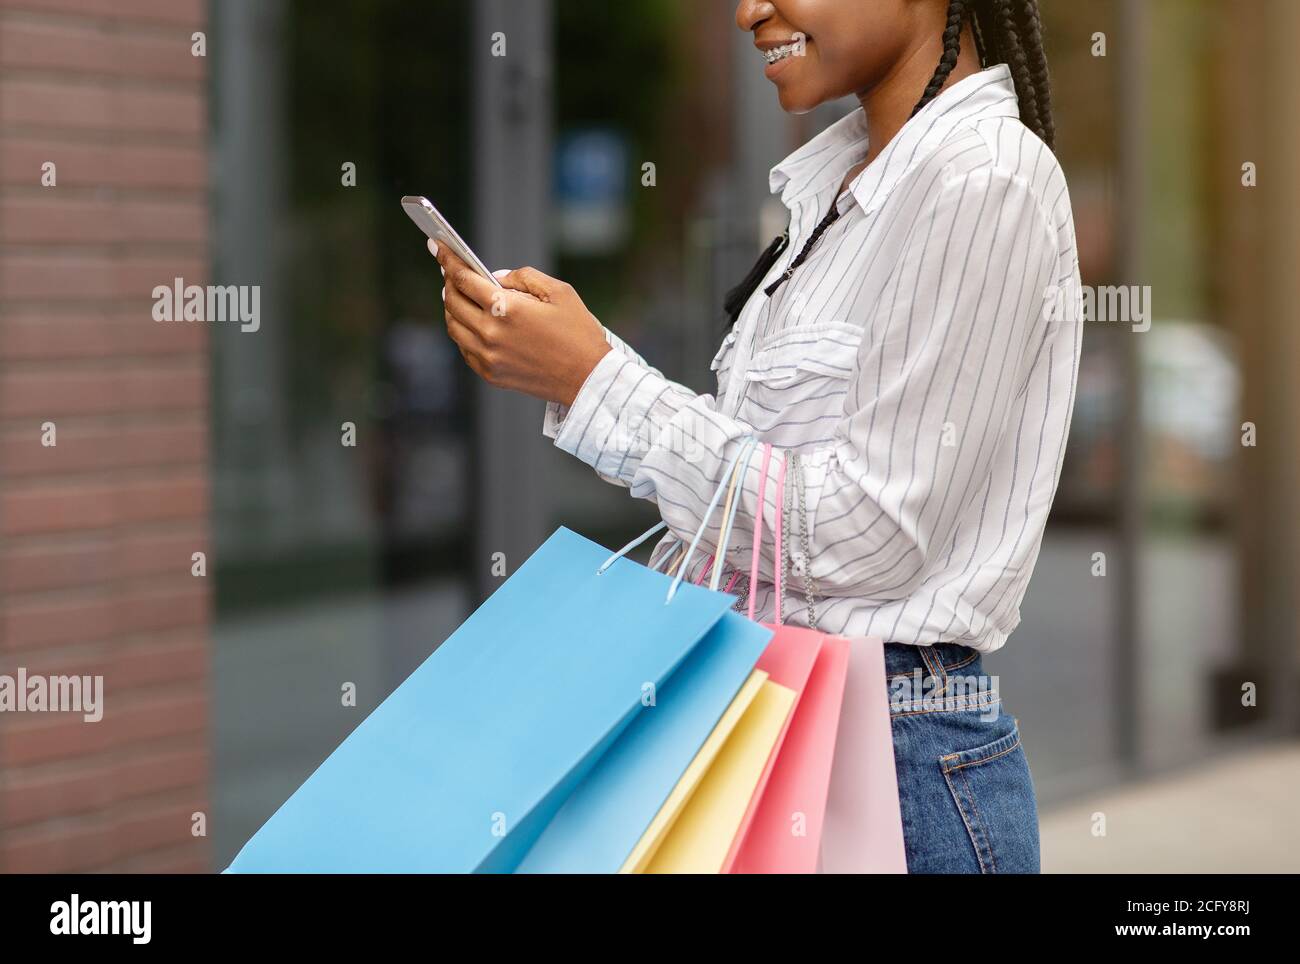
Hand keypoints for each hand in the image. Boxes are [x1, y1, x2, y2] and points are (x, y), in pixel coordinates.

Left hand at [431, 240, 610, 406]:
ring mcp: (488, 356)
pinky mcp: (491, 374)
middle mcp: (491, 333)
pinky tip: (471, 323)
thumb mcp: (559, 292)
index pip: (464, 278)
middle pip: (452, 301)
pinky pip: (464, 349)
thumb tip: (496, 276)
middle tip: (451, 271)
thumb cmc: (579, 333)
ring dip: (452, 308)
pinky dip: (462, 332)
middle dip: (449, 281)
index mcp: (507, 308)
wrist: (588, 378)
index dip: (448, 260)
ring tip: (458, 295)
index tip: (438, 247)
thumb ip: (524, 277)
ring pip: (454, 326)